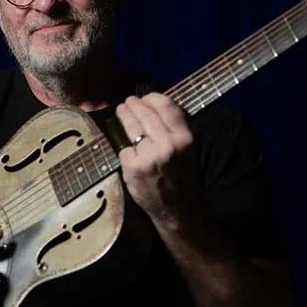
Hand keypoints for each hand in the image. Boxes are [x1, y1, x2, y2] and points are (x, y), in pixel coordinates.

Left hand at [115, 93, 195, 219]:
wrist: (179, 209)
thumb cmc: (180, 177)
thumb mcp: (186, 149)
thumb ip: (173, 129)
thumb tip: (152, 108)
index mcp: (185, 137)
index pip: (166, 106)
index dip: (151, 98)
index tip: (144, 98)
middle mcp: (168, 144)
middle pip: (145, 114)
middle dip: (132, 105)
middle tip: (126, 103)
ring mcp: (150, 155)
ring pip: (132, 127)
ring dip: (124, 116)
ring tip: (121, 112)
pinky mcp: (134, 166)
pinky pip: (124, 149)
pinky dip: (124, 149)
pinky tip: (126, 148)